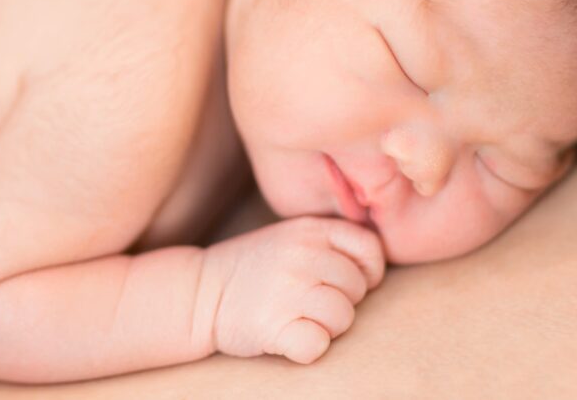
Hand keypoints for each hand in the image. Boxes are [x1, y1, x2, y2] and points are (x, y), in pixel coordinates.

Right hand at [205, 216, 384, 364]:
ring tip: (298, 316)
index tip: (346, 282)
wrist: (201, 291)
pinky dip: (307, 347)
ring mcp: (287, 289)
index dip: (367, 271)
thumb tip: (376, 265)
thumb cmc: (255, 267)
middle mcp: (301, 254)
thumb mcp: (291, 236)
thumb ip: (329, 241)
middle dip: (342, 301)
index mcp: (309, 229)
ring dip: (326, 326)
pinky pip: (318, 346)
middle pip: (356, 288)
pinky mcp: (272, 325)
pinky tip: (288, 335)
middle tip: (309, 301)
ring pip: (343, 318)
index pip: (370, 248)